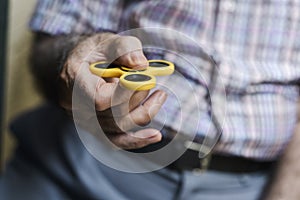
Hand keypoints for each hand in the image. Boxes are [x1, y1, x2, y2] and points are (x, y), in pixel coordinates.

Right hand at [60, 33, 166, 148]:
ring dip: (144, 113)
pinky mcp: (96, 128)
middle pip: (112, 117)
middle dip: (139, 99)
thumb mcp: (109, 40)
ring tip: (159, 96)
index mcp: (74, 79)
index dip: (125, 93)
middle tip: (152, 81)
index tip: (145, 79)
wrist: (81, 65)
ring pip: (118, 130)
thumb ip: (125, 48)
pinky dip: (137, 140)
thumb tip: (141, 66)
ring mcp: (84, 120)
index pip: (100, 99)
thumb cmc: (96, 52)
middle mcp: (75, 105)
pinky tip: (155, 136)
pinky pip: (115, 141)